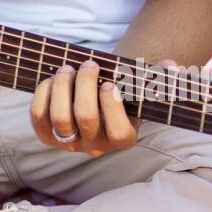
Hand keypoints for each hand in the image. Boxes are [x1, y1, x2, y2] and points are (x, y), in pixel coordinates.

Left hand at [30, 60, 152, 156]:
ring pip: (60, 117)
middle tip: (89, 64)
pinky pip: (39, 116)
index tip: (111, 83)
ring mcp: (71, 144)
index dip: (112, 106)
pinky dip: (44, 94)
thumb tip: (172, 65)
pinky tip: (54, 79)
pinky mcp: (48, 137)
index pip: (118, 132)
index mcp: (124, 140)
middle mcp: (97, 147)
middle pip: (86, 117)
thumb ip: (160, 78)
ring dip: (62, 87)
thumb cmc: (123, 96)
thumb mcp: (142, 90)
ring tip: (68, 68)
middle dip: (86, 84)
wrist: (97, 108)